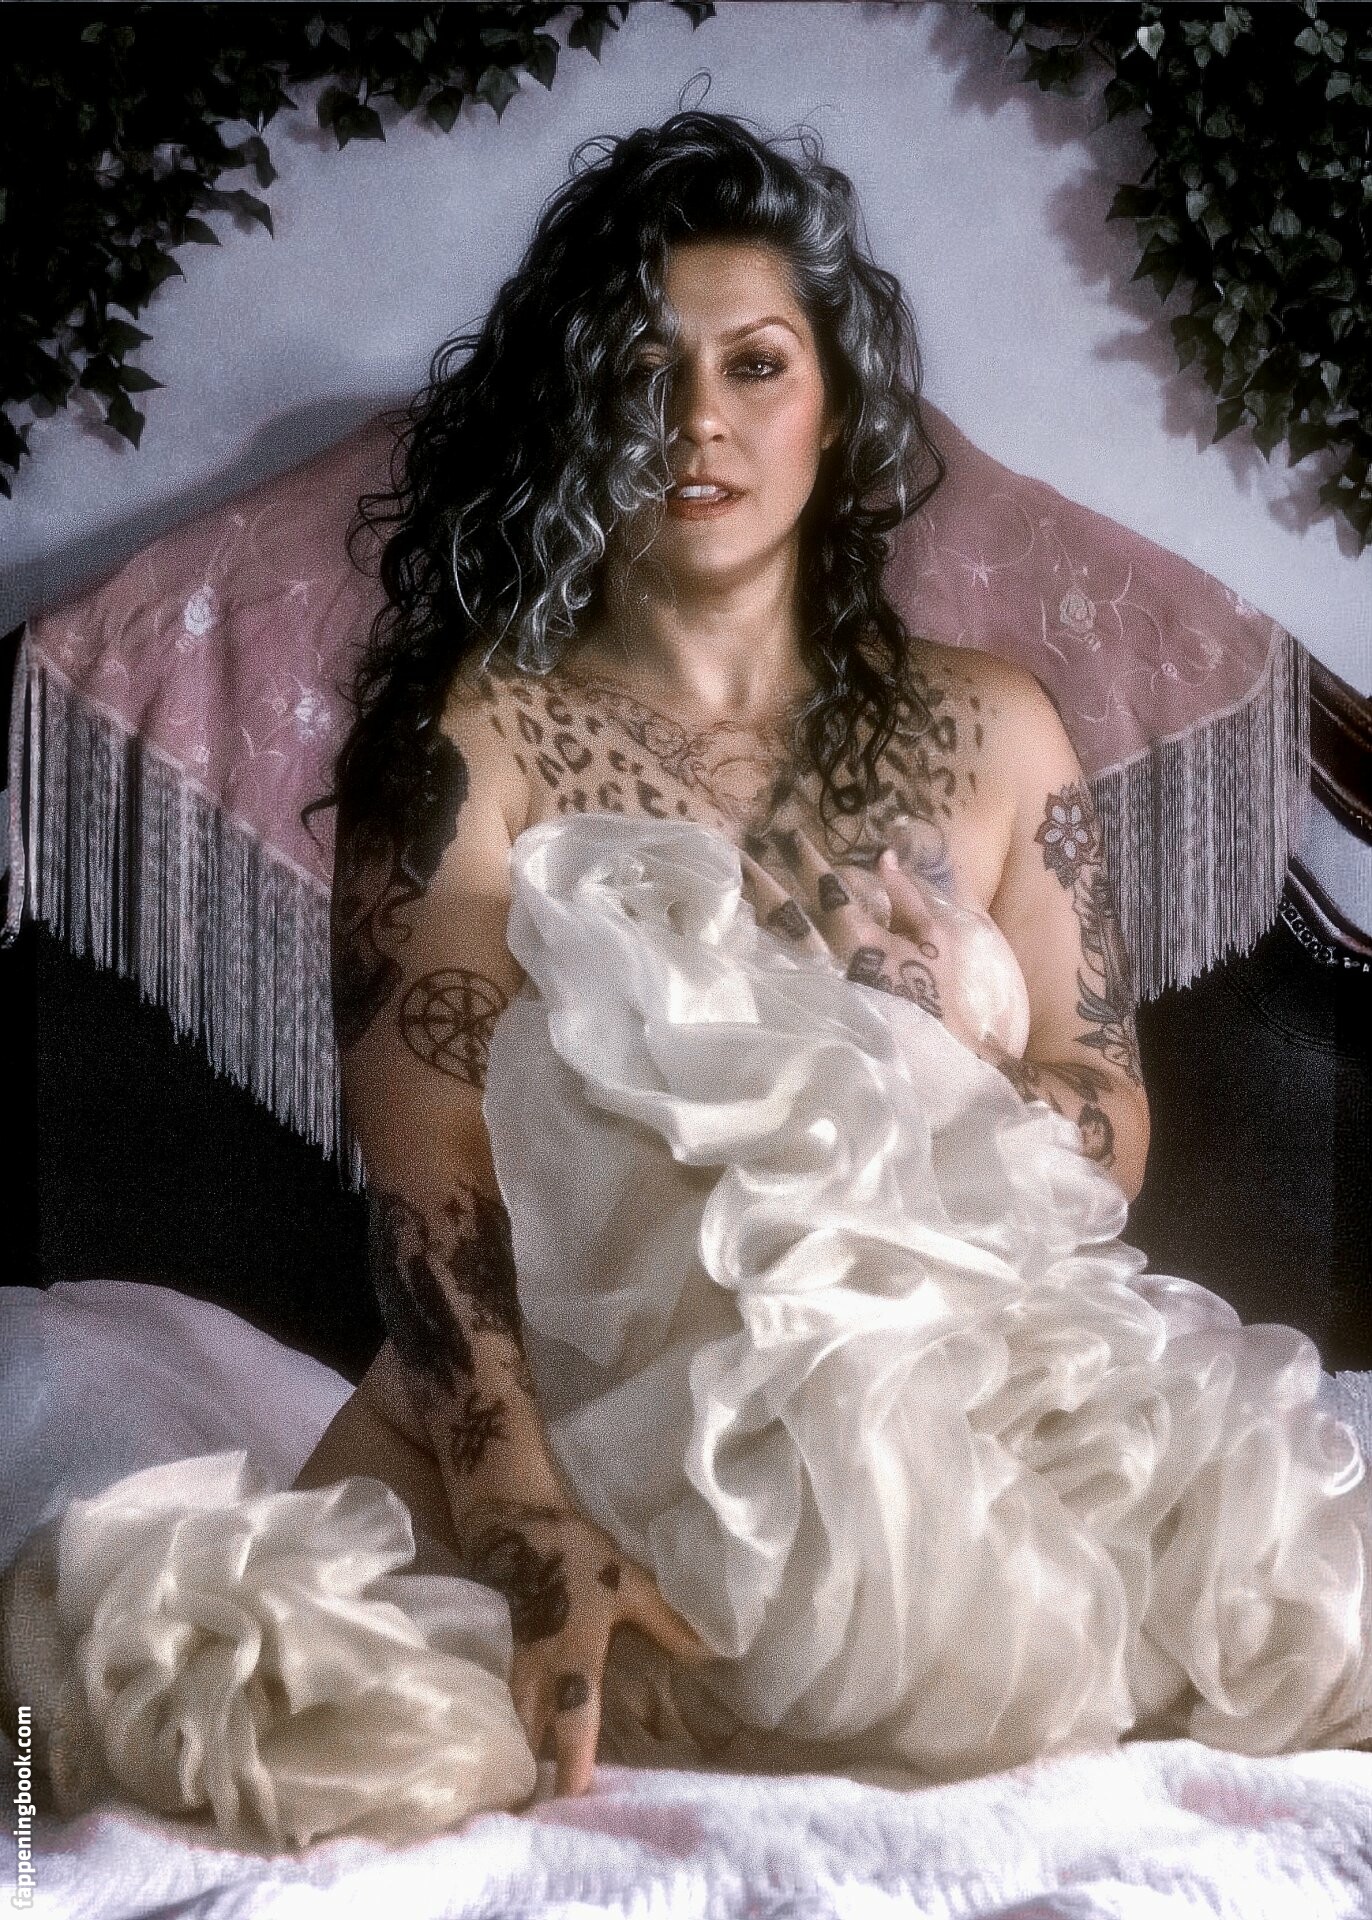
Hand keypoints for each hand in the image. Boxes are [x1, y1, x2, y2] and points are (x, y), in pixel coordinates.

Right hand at [459, 1493, 714, 1797]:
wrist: (516, 1527)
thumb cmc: (577, 1557)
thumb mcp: (629, 1583)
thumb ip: (666, 1622)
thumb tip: (710, 1657)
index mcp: (573, 1652)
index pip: (574, 1714)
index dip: (574, 1756)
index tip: (574, 1798)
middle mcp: (538, 1668)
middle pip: (531, 1733)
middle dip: (537, 1774)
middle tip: (545, 1817)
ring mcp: (514, 1666)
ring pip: (515, 1724)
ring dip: (524, 1758)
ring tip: (530, 1802)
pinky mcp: (503, 1662)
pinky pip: (508, 1708)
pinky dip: (514, 1735)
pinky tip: (518, 1758)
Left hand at [739, 822, 989, 1056]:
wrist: (931, 1057)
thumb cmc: (936, 995)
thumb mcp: (934, 939)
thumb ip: (906, 896)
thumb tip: (883, 855)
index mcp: (860, 940)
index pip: (826, 890)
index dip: (807, 860)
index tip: (788, 835)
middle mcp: (826, 962)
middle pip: (784, 915)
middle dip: (759, 882)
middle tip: (735, 853)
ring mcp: (811, 988)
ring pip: (771, 944)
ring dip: (748, 913)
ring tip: (726, 888)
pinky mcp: (804, 1011)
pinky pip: (771, 974)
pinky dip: (752, 951)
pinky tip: (732, 936)